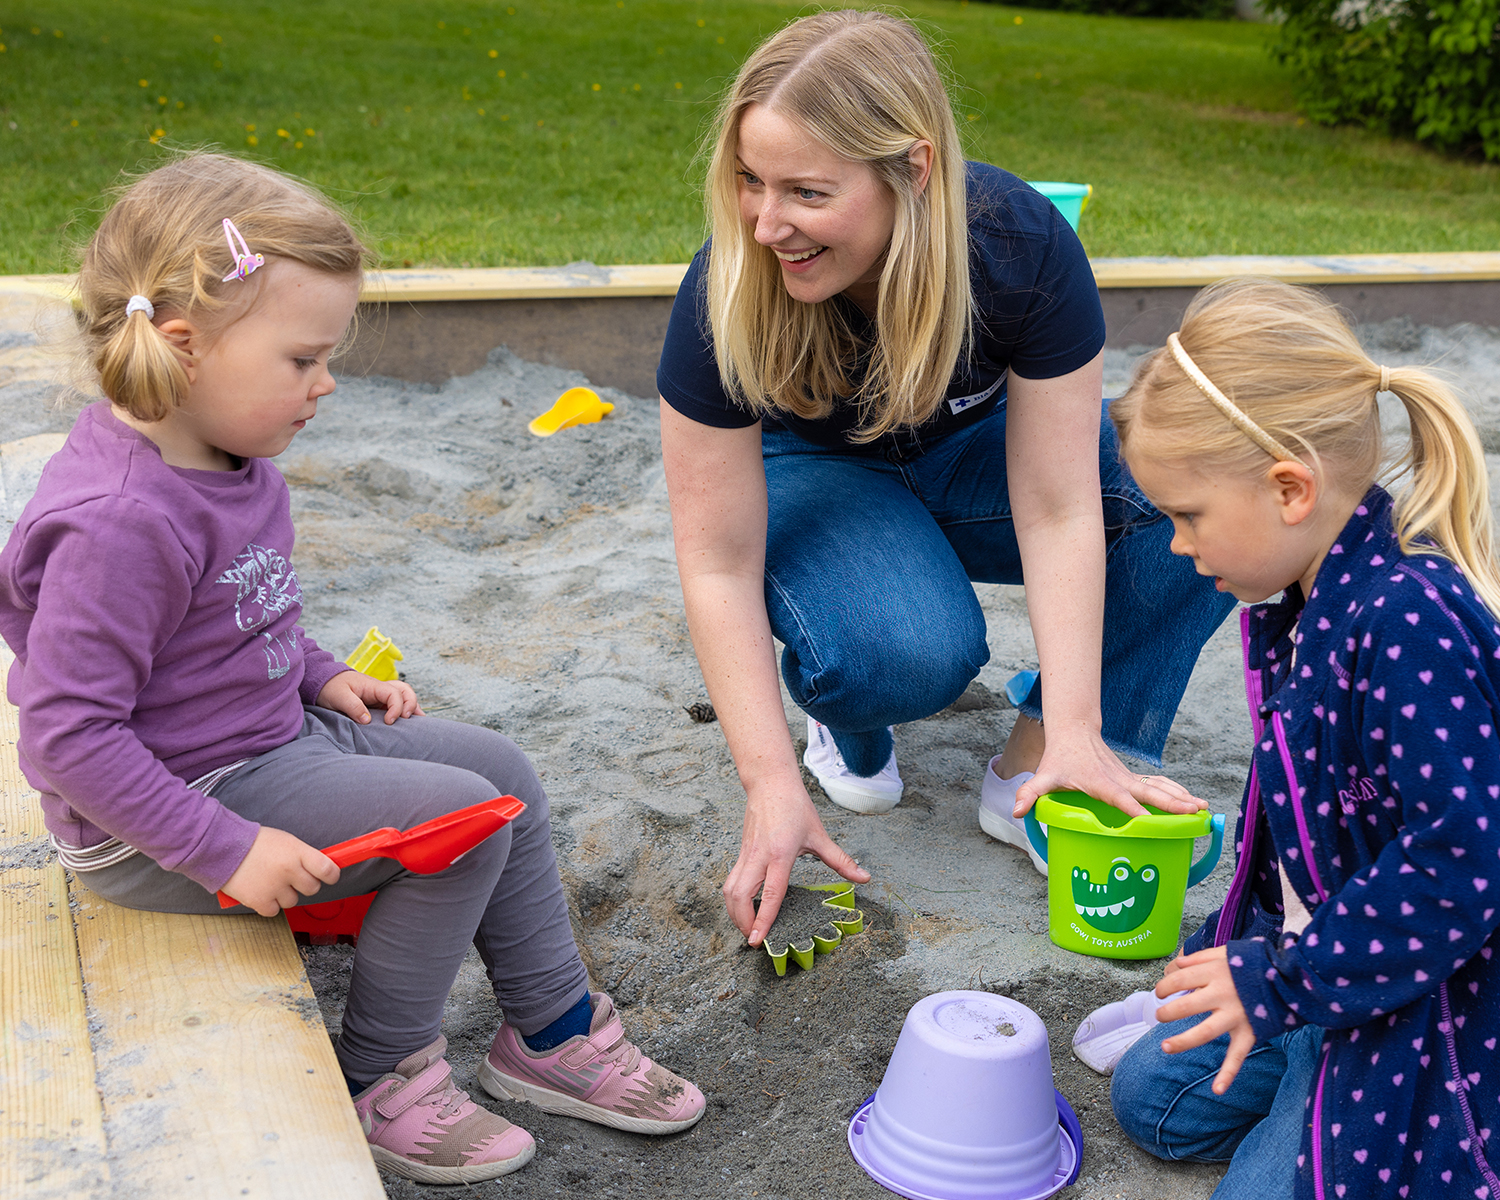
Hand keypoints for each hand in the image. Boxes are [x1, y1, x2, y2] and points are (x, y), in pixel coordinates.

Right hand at [220, 826, 339, 916]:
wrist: (223, 848)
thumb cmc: (255, 843)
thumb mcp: (285, 841)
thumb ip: (303, 855)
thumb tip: (321, 868)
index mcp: (298, 852)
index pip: (328, 870)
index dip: (332, 875)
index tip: (329, 877)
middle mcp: (289, 870)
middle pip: (312, 888)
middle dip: (304, 884)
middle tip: (292, 877)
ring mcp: (274, 887)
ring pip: (292, 901)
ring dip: (284, 894)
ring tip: (269, 881)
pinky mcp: (260, 901)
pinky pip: (274, 911)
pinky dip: (269, 904)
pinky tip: (261, 891)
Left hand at [317, 670, 423, 724]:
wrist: (322, 682)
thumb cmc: (330, 687)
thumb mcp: (338, 696)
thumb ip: (353, 706)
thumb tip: (367, 720)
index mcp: (373, 685)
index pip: (394, 693)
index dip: (396, 708)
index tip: (389, 722)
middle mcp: (379, 689)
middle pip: (405, 691)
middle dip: (411, 704)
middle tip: (410, 719)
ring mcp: (379, 696)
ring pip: (403, 696)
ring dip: (412, 706)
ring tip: (419, 721)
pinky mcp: (376, 703)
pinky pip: (395, 704)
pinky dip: (404, 710)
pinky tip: (408, 721)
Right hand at [723, 776, 869, 946]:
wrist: (770, 783)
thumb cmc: (794, 806)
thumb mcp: (819, 835)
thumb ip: (841, 861)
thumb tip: (864, 878)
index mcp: (781, 854)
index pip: (771, 893)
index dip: (764, 919)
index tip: (758, 939)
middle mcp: (759, 856)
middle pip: (739, 896)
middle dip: (742, 922)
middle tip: (754, 939)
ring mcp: (746, 855)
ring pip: (729, 890)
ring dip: (734, 912)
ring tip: (748, 927)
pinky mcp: (741, 853)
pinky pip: (731, 881)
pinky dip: (734, 899)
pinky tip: (746, 907)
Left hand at [1014, 719, 1204, 817]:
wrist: (1074, 731)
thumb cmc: (1059, 758)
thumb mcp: (1043, 776)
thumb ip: (1030, 793)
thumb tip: (1018, 810)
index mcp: (1099, 783)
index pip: (1118, 798)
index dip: (1131, 809)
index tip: (1146, 820)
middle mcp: (1118, 779)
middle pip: (1149, 792)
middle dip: (1171, 803)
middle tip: (1194, 811)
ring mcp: (1128, 778)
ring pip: (1159, 787)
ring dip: (1181, 797)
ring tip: (1204, 808)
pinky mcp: (1132, 777)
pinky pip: (1158, 785)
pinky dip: (1176, 792)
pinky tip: (1192, 801)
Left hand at [1153, 946, 1256, 1093]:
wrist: (1288, 977)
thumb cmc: (1252, 964)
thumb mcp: (1225, 952)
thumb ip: (1200, 957)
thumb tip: (1176, 964)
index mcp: (1214, 972)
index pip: (1179, 979)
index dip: (1164, 986)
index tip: (1160, 991)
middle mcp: (1223, 994)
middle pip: (1187, 1006)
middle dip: (1168, 1012)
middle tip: (1159, 1015)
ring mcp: (1236, 1016)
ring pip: (1204, 1032)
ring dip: (1183, 1041)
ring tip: (1165, 1047)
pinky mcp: (1249, 1032)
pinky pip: (1237, 1056)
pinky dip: (1228, 1074)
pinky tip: (1217, 1089)